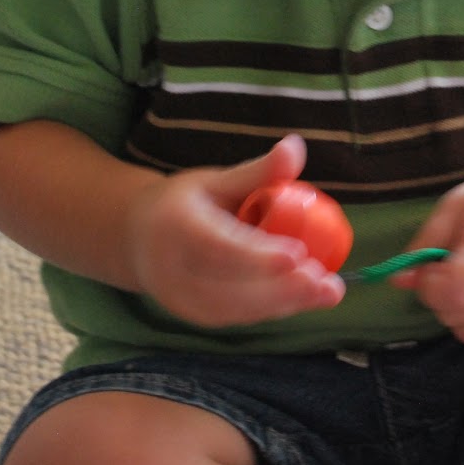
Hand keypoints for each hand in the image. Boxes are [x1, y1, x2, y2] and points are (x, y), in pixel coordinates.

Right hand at [126, 134, 344, 326]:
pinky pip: (237, 317)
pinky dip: (273, 310)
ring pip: (237, 309)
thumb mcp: (215, 180)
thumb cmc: (182, 203)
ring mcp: (180, 298)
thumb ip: (256, 171)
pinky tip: (305, 298)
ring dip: (286, 303)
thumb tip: (296, 147)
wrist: (134, 239)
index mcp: (176, 226)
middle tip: (325, 281)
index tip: (297, 255)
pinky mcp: (192, 316)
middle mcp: (172, 268)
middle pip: (230, 286)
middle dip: (282, 287)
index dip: (257, 256)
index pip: (218, 246)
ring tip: (328, 291)